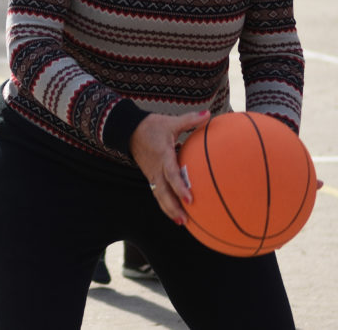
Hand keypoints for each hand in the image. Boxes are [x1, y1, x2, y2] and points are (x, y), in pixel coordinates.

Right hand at [129, 110, 210, 224]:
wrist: (128, 130)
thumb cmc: (151, 126)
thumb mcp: (170, 122)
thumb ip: (189, 120)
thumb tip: (209, 114)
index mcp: (162, 156)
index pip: (171, 174)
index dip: (180, 187)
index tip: (190, 198)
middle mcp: (156, 168)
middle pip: (163, 193)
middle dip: (173, 207)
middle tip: (185, 220)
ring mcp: (152, 174)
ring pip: (159, 196)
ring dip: (169, 210)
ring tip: (182, 223)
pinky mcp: (151, 176)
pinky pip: (158, 192)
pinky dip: (166, 204)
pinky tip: (176, 213)